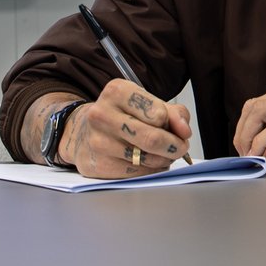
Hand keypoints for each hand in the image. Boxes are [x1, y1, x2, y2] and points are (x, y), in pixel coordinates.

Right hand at [59, 79, 191, 178]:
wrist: (82, 132)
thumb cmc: (121, 116)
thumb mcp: (146, 103)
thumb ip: (173, 113)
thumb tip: (184, 131)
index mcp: (117, 92)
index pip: (159, 113)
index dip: (174, 124)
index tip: (177, 129)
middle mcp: (102, 115)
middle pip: (153, 138)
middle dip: (174, 146)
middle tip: (180, 147)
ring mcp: (97, 142)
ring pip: (146, 159)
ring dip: (163, 160)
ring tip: (162, 154)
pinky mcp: (97, 165)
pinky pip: (136, 174)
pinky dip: (149, 170)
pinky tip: (146, 162)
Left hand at [233, 74, 265, 166]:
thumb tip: (265, 153)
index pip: (261, 101)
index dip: (246, 125)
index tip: (245, 146)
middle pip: (255, 105)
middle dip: (241, 132)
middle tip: (242, 154)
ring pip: (260, 112)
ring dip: (247, 137)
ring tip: (248, 157)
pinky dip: (261, 143)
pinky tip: (261, 156)